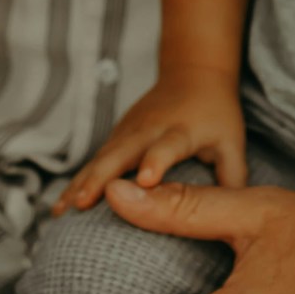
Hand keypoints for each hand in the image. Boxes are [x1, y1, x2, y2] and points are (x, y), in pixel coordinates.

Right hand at [55, 66, 247, 212]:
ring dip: (80, 183)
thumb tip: (233, 220)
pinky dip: (76, 182)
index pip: (168, 146)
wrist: (194, 72)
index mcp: (181, 130)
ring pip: (100, 158)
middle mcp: (149, 129)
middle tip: (83, 204)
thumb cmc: (217, 114)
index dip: (157, 161)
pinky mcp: (117, 135)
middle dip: (101, 177)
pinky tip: (60, 207)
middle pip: (121, 153)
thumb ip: (232, 179)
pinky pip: (93, 161)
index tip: (145, 181)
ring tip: (62, 212)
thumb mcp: (232, 143)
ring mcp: (128, 131)